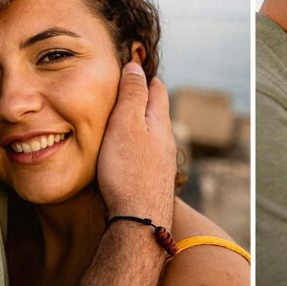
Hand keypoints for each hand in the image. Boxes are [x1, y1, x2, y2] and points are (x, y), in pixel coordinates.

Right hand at [97, 63, 176, 225]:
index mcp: (159, 122)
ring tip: (121, 117)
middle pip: (156, 110)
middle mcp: (165, 140)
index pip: (156, 89)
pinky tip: (124, 152)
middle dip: (142, 98)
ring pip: (151, 133)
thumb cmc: (128, 170)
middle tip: (124, 88)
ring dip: (138, 123)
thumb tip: (136, 67)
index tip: (130, 66)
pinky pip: (144, 153)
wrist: (140, 219)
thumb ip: (132, 95)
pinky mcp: (152, 179)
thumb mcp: (126, 124)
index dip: (143, 76)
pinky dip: (134, 144)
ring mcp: (160, 161)